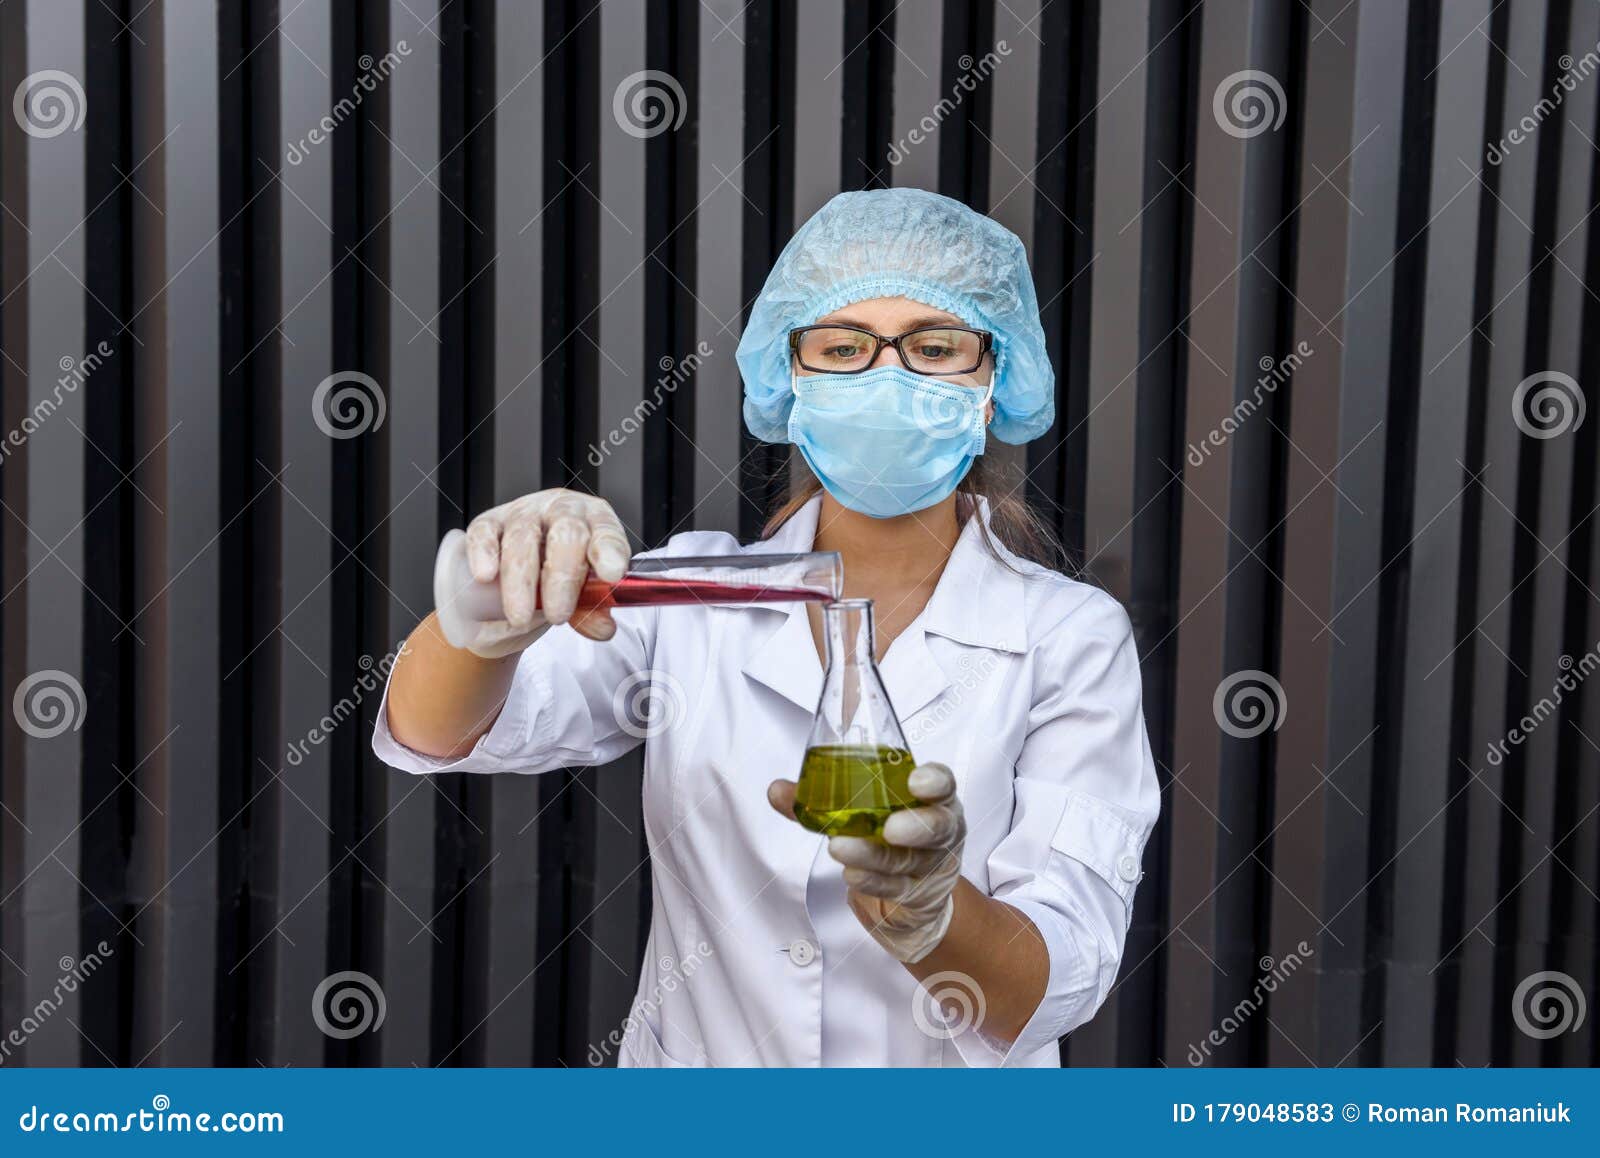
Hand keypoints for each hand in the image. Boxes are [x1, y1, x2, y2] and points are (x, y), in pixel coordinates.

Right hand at [459, 489, 630, 657]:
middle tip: (558, 615)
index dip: (609, 552)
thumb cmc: (563, 575)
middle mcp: (562, 509)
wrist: (526, 571)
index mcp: (596, 522)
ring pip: (522, 537)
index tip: (611, 575)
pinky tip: (485, 576)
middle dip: (562, 578)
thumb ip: (592, 610)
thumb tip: (603, 628)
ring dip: (521, 581)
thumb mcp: (583, 591)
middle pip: (566, 534)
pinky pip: (484, 532)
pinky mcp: (490, 521)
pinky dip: (484, 553)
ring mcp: (524, 512)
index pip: (607, 532)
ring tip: (521, 617)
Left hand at [768, 762, 965, 963]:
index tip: (916, 780)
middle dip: (915, 826)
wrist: (910, 886)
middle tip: (890, 828)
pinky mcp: (916, 894)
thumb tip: (777, 790)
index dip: (934, 782)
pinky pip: (894, 888)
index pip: (943, 785)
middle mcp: (938, 830)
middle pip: (937, 827)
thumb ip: (820, 798)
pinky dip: (870, 881)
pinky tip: (852, 874)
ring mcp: (929, 865)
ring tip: (841, 848)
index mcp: (931, 798)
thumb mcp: (865, 810)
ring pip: (906, 860)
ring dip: (873, 855)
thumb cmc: (888, 832)